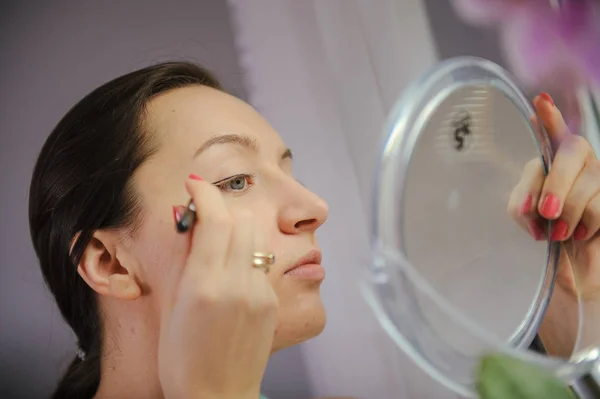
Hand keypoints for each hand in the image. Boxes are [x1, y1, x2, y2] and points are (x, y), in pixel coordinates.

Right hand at [158, 175, 278, 397]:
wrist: (219, 398)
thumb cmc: (182, 360)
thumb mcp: (171, 308)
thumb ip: (183, 261)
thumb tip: (190, 222)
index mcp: (205, 285)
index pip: (215, 218)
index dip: (205, 192)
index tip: (194, 184)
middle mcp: (237, 283)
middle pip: (240, 219)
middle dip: (220, 207)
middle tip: (201, 216)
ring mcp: (259, 292)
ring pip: (254, 237)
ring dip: (234, 228)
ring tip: (215, 242)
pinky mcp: (271, 301)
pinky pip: (260, 262)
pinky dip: (244, 253)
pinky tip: (229, 270)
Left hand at [509, 94, 599, 355]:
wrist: (572, 269)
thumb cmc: (547, 233)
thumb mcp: (524, 214)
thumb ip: (523, 200)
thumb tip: (531, 204)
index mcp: (555, 162)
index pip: (555, 134)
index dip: (550, 117)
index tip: (540, 100)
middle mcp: (582, 164)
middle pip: (571, 151)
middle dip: (556, 183)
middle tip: (545, 212)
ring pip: (585, 184)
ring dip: (567, 214)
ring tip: (559, 232)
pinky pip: (599, 205)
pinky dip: (584, 224)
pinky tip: (580, 233)